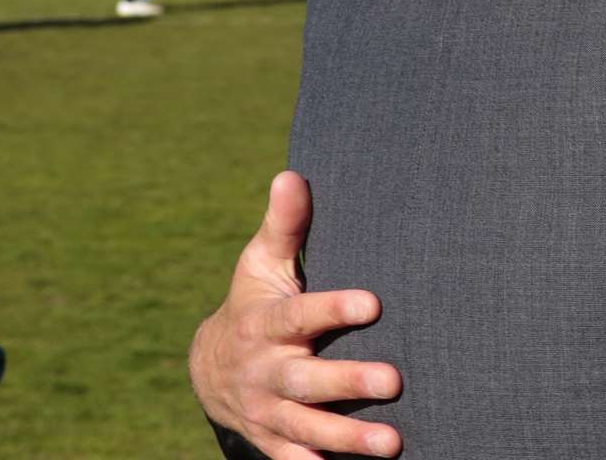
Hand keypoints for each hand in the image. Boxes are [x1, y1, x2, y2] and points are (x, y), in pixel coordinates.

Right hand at [189, 172, 402, 458]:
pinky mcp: (272, 441)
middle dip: (349, 381)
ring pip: (307, 427)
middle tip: (395, 379)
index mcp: (263, 323)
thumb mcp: (260, 264)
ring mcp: (266, 410)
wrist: (210, 368)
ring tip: (393, 443)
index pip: (300, 315)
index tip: (374, 303)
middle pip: (307, 379)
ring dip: (347, 437)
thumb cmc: (254, 301)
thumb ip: (285, 225)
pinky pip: (292, 459)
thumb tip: (293, 174)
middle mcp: (264, 370)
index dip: (334, 308)